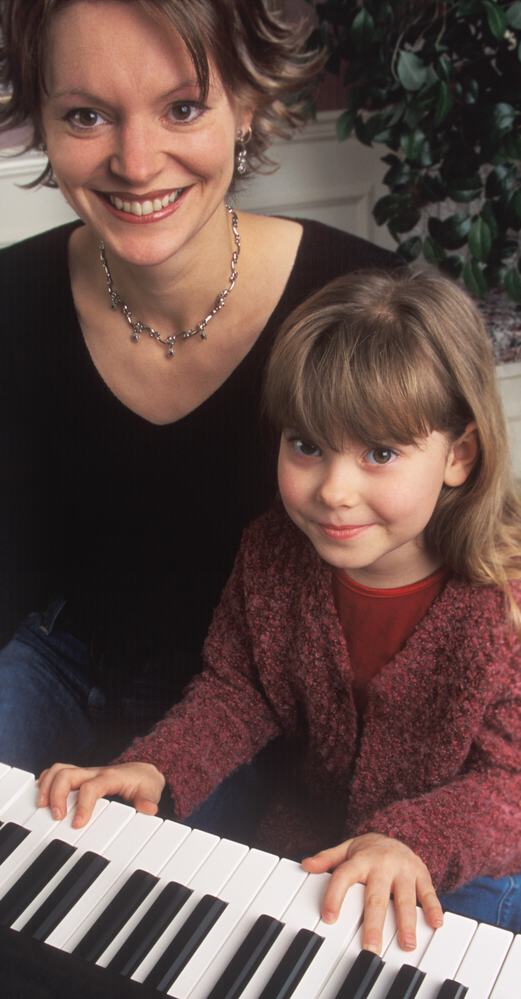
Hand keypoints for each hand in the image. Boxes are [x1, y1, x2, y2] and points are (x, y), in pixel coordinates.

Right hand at [37, 761, 165, 828]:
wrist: (143, 770)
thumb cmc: (144, 782)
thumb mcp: (152, 790)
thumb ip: (149, 800)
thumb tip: (148, 809)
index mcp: (110, 777)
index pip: (91, 787)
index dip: (82, 805)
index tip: (77, 824)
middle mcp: (94, 772)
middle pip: (67, 774)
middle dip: (57, 794)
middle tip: (56, 817)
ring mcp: (85, 773)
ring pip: (59, 770)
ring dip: (47, 787)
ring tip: (42, 807)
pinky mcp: (79, 776)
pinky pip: (57, 771)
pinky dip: (46, 781)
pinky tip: (42, 795)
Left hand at [302, 832, 442, 953]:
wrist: (400, 829)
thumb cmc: (370, 849)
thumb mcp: (347, 849)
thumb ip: (328, 858)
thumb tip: (306, 864)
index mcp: (360, 859)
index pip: (344, 876)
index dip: (335, 896)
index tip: (329, 917)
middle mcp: (382, 864)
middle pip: (376, 896)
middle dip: (374, 923)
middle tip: (371, 947)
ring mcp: (403, 869)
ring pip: (403, 898)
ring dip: (406, 922)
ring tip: (406, 943)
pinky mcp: (421, 873)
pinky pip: (427, 892)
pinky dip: (433, 907)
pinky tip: (435, 923)